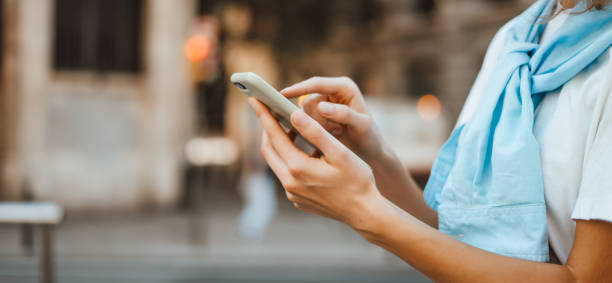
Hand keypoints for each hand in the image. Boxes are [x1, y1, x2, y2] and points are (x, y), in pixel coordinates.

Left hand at [248, 97, 384, 230]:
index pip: (274, 136)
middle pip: (269, 150)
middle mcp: (290, 183)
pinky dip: (289, 159)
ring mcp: (293, 194)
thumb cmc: (357, 180)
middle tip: (271, 111)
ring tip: (289, 128)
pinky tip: (302, 151)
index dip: (264, 115)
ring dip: (280, 145)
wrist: (364, 212)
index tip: (254, 99)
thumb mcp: (338, 152)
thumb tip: (294, 114)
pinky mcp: (298, 200)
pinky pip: (286, 175)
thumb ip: (315, 132)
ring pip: (277, 163)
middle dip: (268, 129)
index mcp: (298, 168)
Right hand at [281, 77, 384, 161]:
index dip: (299, 88)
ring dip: (317, 126)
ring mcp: (324, 103)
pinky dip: (314, 130)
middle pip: (308, 101)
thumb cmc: (369, 137)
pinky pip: (305, 121)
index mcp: (344, 87)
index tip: (283, 94)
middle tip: (336, 130)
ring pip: (305, 113)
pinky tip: (328, 135)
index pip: (317, 84)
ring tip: (337, 132)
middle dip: (317, 119)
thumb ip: (344, 114)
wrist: (369, 151)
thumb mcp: (362, 126)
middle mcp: (333, 91)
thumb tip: (321, 106)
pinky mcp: (318, 115)